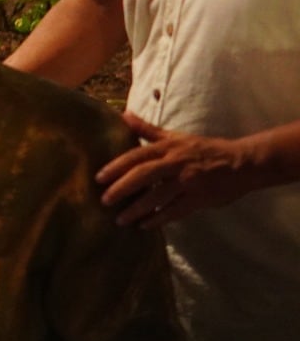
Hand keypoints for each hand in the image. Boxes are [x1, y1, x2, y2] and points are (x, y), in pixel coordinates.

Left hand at [97, 112, 259, 226]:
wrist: (241, 163)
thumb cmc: (204, 149)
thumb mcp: (176, 136)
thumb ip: (148, 129)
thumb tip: (123, 114)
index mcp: (168, 148)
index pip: (137, 156)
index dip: (117, 166)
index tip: (99, 178)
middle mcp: (176, 164)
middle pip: (144, 175)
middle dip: (122, 188)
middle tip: (104, 200)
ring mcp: (188, 182)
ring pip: (158, 197)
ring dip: (137, 209)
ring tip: (120, 219)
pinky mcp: (200, 199)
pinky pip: (176, 211)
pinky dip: (159, 219)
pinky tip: (144, 226)